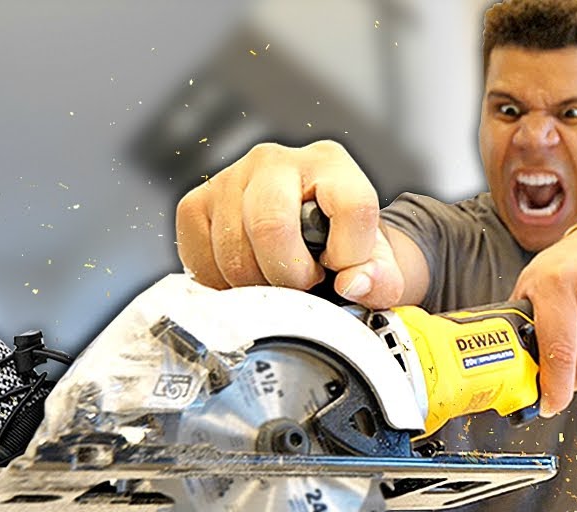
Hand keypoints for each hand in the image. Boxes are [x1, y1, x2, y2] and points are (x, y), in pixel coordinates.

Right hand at [175, 140, 407, 307]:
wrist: (301, 234)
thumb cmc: (336, 244)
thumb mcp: (374, 262)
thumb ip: (381, 277)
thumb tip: (353, 283)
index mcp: (330, 164)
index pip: (350, 206)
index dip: (349, 254)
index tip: (338, 270)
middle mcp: (276, 161)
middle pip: (270, 225)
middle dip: (288, 274)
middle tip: (300, 285)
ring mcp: (230, 178)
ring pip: (232, 251)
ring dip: (254, 285)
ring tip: (273, 277)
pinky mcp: (195, 204)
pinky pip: (200, 258)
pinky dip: (222, 283)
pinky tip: (245, 275)